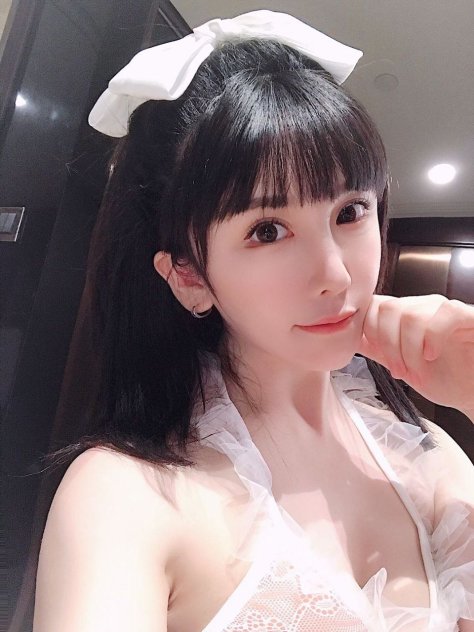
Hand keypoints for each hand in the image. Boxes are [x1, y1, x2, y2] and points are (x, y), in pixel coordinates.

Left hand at [357, 294, 473, 415]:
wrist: (473, 393)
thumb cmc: (447, 378)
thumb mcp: (403, 364)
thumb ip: (377, 349)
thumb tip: (349, 337)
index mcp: (406, 315)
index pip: (374, 304)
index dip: (369, 331)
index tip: (380, 356)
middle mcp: (424, 307)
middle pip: (388, 308)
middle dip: (387, 344)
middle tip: (397, 369)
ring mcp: (446, 310)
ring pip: (410, 314)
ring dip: (407, 349)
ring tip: (416, 369)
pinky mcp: (468, 316)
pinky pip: (444, 313)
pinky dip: (431, 338)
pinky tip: (432, 355)